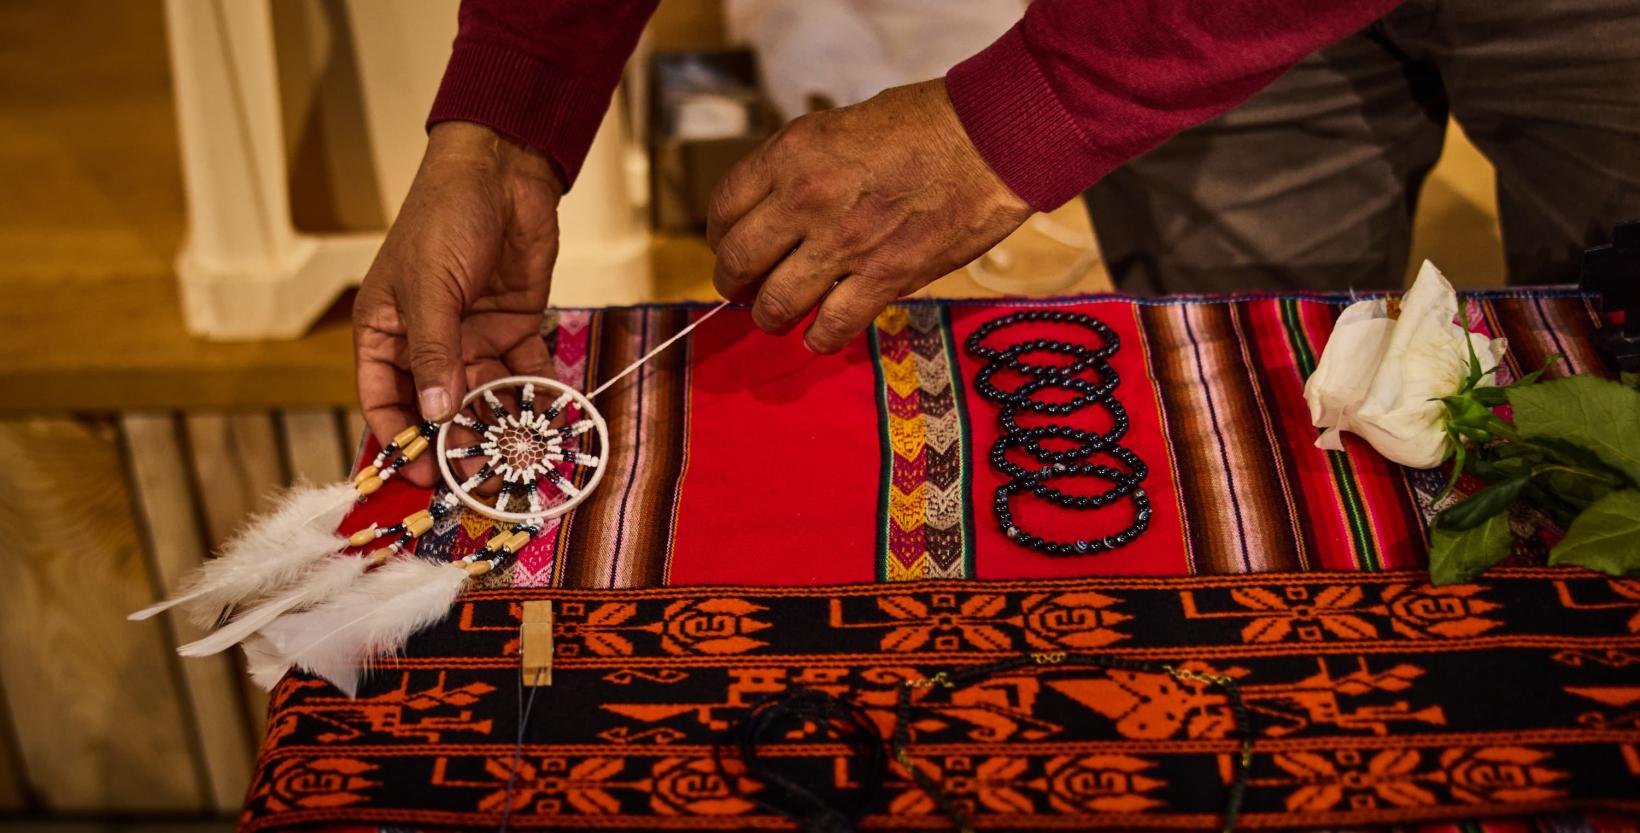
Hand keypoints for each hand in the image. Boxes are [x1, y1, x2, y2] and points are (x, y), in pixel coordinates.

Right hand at [353, 121, 561, 485]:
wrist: (503, 171)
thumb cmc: (446, 217)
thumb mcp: (431, 288)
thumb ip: (434, 353)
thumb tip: (437, 413)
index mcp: (386, 330)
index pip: (383, 399)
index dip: (400, 439)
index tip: (422, 474)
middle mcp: (428, 340)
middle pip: (438, 406)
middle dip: (458, 440)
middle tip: (480, 476)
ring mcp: (472, 335)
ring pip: (484, 394)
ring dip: (501, 421)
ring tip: (521, 451)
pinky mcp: (514, 326)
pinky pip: (524, 372)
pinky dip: (537, 393)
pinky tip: (552, 414)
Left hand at [708, 79, 1032, 352]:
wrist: (991, 139)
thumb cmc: (925, 123)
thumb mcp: (841, 125)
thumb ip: (803, 167)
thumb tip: (779, 209)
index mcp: (792, 154)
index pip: (724, 208)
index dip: (720, 234)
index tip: (728, 244)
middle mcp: (806, 200)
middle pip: (738, 261)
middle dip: (732, 281)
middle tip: (741, 288)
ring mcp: (843, 244)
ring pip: (774, 304)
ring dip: (769, 315)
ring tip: (776, 314)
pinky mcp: (884, 279)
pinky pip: (830, 328)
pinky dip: (818, 338)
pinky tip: (820, 334)